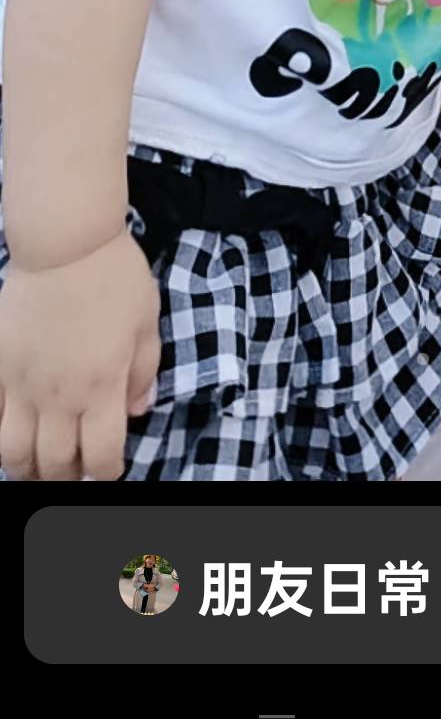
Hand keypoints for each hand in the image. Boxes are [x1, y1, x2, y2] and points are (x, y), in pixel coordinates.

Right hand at [0, 229, 159, 480]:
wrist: (64, 242)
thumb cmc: (114, 276)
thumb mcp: (147, 322)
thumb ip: (144, 371)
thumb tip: (138, 410)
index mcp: (103, 387)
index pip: (101, 458)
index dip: (107, 473)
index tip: (110, 467)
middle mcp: (60, 395)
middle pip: (55, 465)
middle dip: (67, 476)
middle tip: (74, 466)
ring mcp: (22, 383)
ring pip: (13, 451)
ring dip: (27, 466)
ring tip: (38, 460)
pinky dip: (2, 430)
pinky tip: (15, 425)